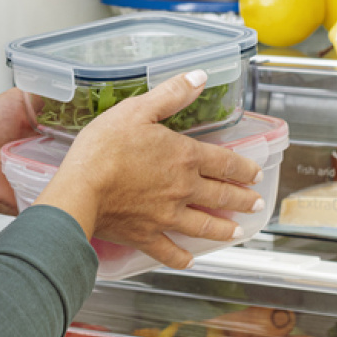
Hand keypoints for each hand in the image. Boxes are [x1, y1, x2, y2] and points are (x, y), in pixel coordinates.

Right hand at [36, 71, 263, 270]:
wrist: (80, 190)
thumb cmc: (104, 148)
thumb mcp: (137, 110)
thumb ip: (170, 94)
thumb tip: (199, 77)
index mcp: (184, 157)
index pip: (225, 163)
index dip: (243, 168)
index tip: (255, 174)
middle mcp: (183, 189)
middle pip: (221, 196)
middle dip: (242, 200)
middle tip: (256, 205)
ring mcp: (166, 216)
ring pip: (204, 226)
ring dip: (223, 229)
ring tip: (236, 232)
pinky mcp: (146, 236)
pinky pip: (169, 251)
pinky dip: (181, 257)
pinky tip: (190, 259)